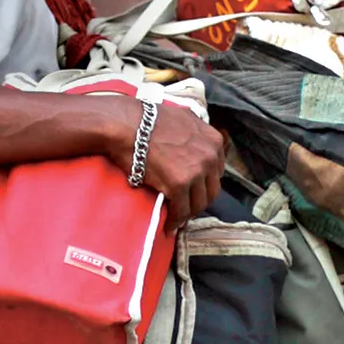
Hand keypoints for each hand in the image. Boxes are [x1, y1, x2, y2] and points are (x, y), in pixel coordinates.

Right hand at [122, 102, 227, 227]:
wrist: (126, 125)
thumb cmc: (147, 120)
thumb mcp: (183, 118)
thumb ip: (196, 133)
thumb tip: (194, 144)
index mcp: (214, 141)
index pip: (217, 172)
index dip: (204, 185)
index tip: (193, 192)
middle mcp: (210, 156)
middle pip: (211, 191)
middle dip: (198, 202)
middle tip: (184, 209)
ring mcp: (196, 171)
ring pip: (198, 204)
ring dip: (187, 214)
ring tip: (176, 219)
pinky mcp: (179, 185)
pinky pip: (181, 210)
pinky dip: (175, 221)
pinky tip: (168, 225)